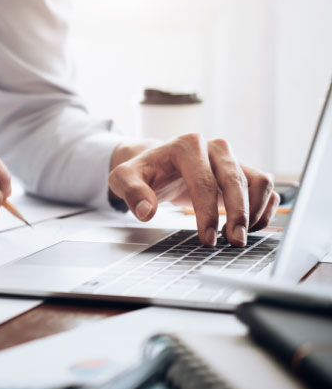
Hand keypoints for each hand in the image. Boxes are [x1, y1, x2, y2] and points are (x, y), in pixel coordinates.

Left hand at [108, 134, 279, 247]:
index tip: (207, 238)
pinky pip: (265, 186)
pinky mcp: (243, 170)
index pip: (203, 181)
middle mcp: (214, 148)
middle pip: (235, 180)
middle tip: (233, 242)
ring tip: (240, 236)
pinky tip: (250, 227)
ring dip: (255, 211)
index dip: (208, 212)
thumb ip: (131, 192)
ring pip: (258, 181)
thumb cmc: (144, 172)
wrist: (158, 163)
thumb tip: (146, 211)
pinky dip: (264, 207)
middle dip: (238, 214)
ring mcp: (231, 158)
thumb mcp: (124, 179)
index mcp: (186, 146)